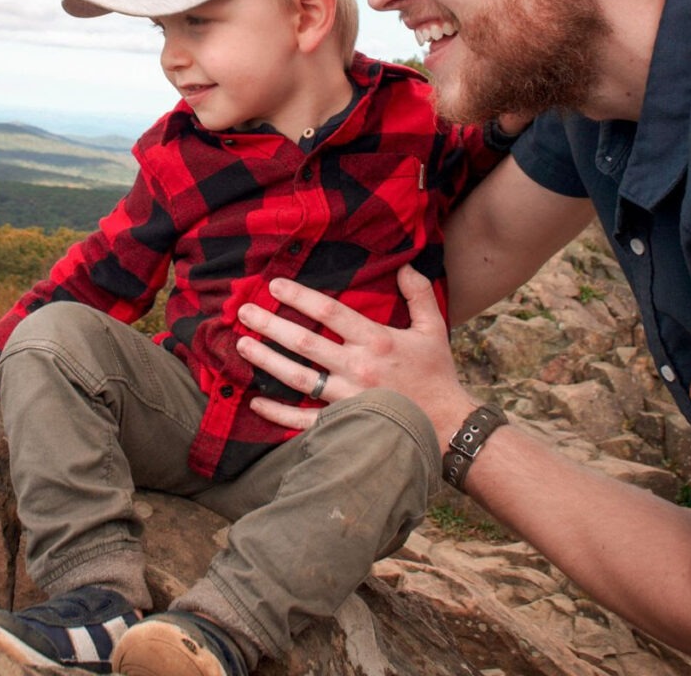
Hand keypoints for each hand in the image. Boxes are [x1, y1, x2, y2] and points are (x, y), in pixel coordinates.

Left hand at [236, 265, 473, 440]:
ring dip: (266, 360)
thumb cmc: (438, 376)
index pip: (329, 312)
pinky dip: (278, 414)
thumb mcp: (433, 329)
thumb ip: (419, 294)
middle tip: (243, 312)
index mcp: (377, 341)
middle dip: (270, 325)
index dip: (299, 296)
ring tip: (241, 345)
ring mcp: (347, 398)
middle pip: (304, 342)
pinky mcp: (343, 424)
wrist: (448, 426)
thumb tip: (405, 264)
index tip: (273, 286)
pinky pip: (304, 421)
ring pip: (297, 378)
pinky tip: (256, 403)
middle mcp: (357, 368)